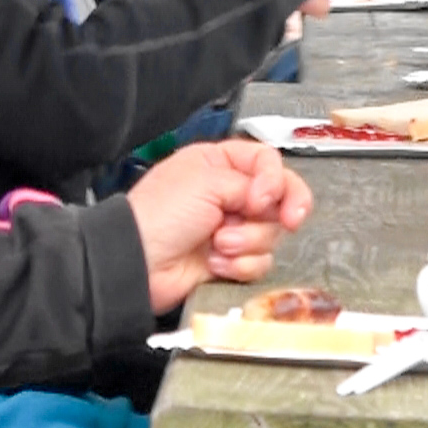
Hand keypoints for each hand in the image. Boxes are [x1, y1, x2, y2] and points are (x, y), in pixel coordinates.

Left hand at [126, 141, 312, 313]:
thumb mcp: (207, 181)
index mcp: (218, 164)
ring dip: (247, 241)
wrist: (139, 262)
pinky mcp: (231, 260)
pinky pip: (259, 263)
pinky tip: (214, 263)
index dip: (275, 180)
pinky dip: (240, 265)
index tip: (263, 198)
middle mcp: (227, 193)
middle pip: (279, 199)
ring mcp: (230, 228)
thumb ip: (251, 183)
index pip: (267, 162)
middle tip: (288, 221)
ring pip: (271, 234)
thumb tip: (273, 199)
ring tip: (218, 243)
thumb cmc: (159, 215)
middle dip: (277, 213)